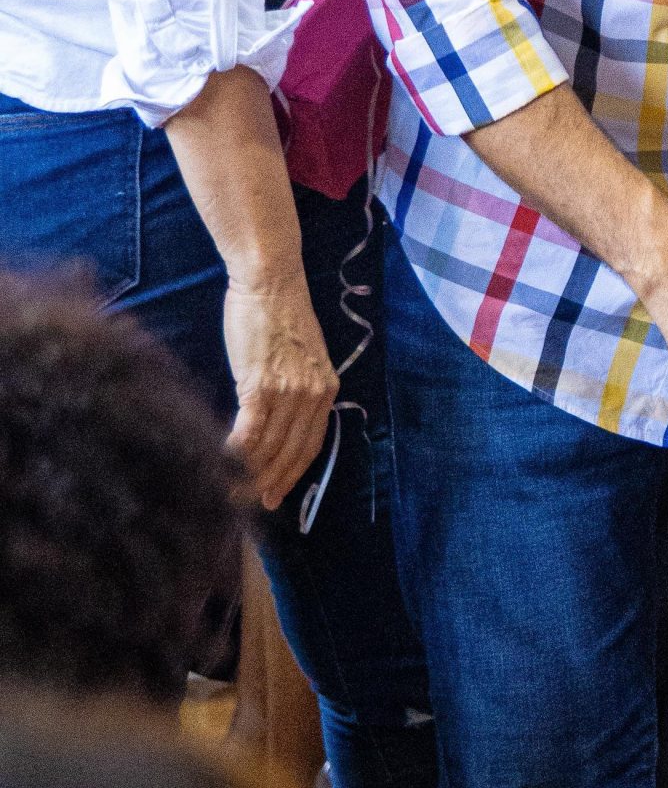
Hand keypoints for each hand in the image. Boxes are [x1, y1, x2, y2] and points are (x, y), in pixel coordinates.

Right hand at [220, 275, 338, 510]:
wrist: (269, 283)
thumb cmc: (279, 315)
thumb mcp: (301, 357)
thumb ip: (296, 390)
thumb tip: (275, 422)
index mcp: (326, 388)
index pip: (311, 444)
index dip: (293, 473)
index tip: (277, 495)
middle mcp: (312, 394)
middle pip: (291, 452)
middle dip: (271, 482)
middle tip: (252, 504)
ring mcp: (288, 391)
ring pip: (268, 447)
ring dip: (249, 473)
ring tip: (230, 492)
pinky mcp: (260, 385)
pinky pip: (248, 432)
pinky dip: (235, 453)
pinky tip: (219, 464)